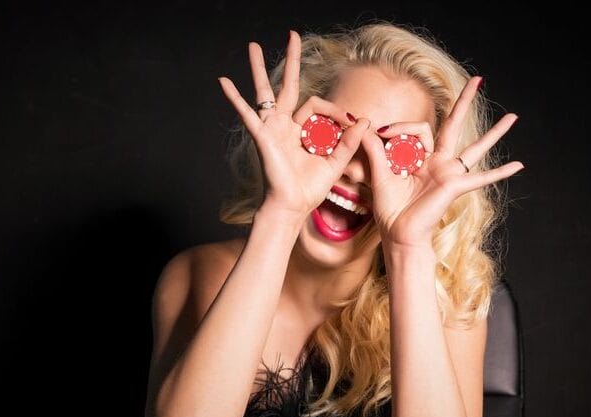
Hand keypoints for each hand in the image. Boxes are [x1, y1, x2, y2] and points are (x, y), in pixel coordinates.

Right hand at [217, 31, 371, 220]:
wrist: (293, 206)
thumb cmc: (311, 189)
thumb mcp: (337, 162)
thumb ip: (350, 141)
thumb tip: (366, 120)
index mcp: (303, 130)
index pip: (319, 106)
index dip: (337, 111)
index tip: (352, 123)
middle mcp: (285, 124)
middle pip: (287, 85)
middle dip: (291, 60)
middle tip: (293, 35)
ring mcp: (272, 128)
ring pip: (264, 91)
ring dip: (258, 68)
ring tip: (253, 45)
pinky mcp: (262, 136)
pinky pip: (247, 114)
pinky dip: (234, 99)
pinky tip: (223, 81)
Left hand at [358, 76, 523, 247]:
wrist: (398, 234)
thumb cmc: (390, 210)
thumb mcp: (378, 174)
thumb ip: (374, 150)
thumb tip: (363, 125)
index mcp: (421, 158)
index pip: (419, 127)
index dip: (401, 126)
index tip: (382, 133)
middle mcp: (439, 162)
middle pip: (455, 125)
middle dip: (465, 102)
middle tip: (478, 79)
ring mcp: (450, 173)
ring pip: (476, 147)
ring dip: (496, 132)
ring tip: (513, 117)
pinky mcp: (455, 186)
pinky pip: (482, 177)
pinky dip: (500, 172)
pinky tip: (519, 165)